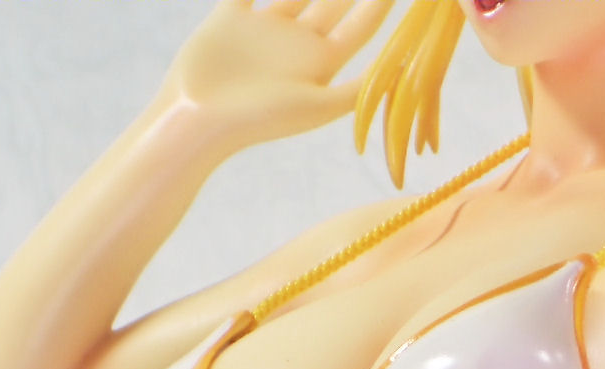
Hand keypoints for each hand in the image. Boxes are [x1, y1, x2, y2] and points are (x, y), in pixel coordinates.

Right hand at [157, 0, 395, 153]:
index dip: (383, 1)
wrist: (200, 119)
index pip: (362, 24)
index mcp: (321, 64)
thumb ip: (360, 88)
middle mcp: (297, 42)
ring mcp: (265, 27)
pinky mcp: (231, 16)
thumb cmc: (261, 120)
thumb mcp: (318, 106)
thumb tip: (404, 70)